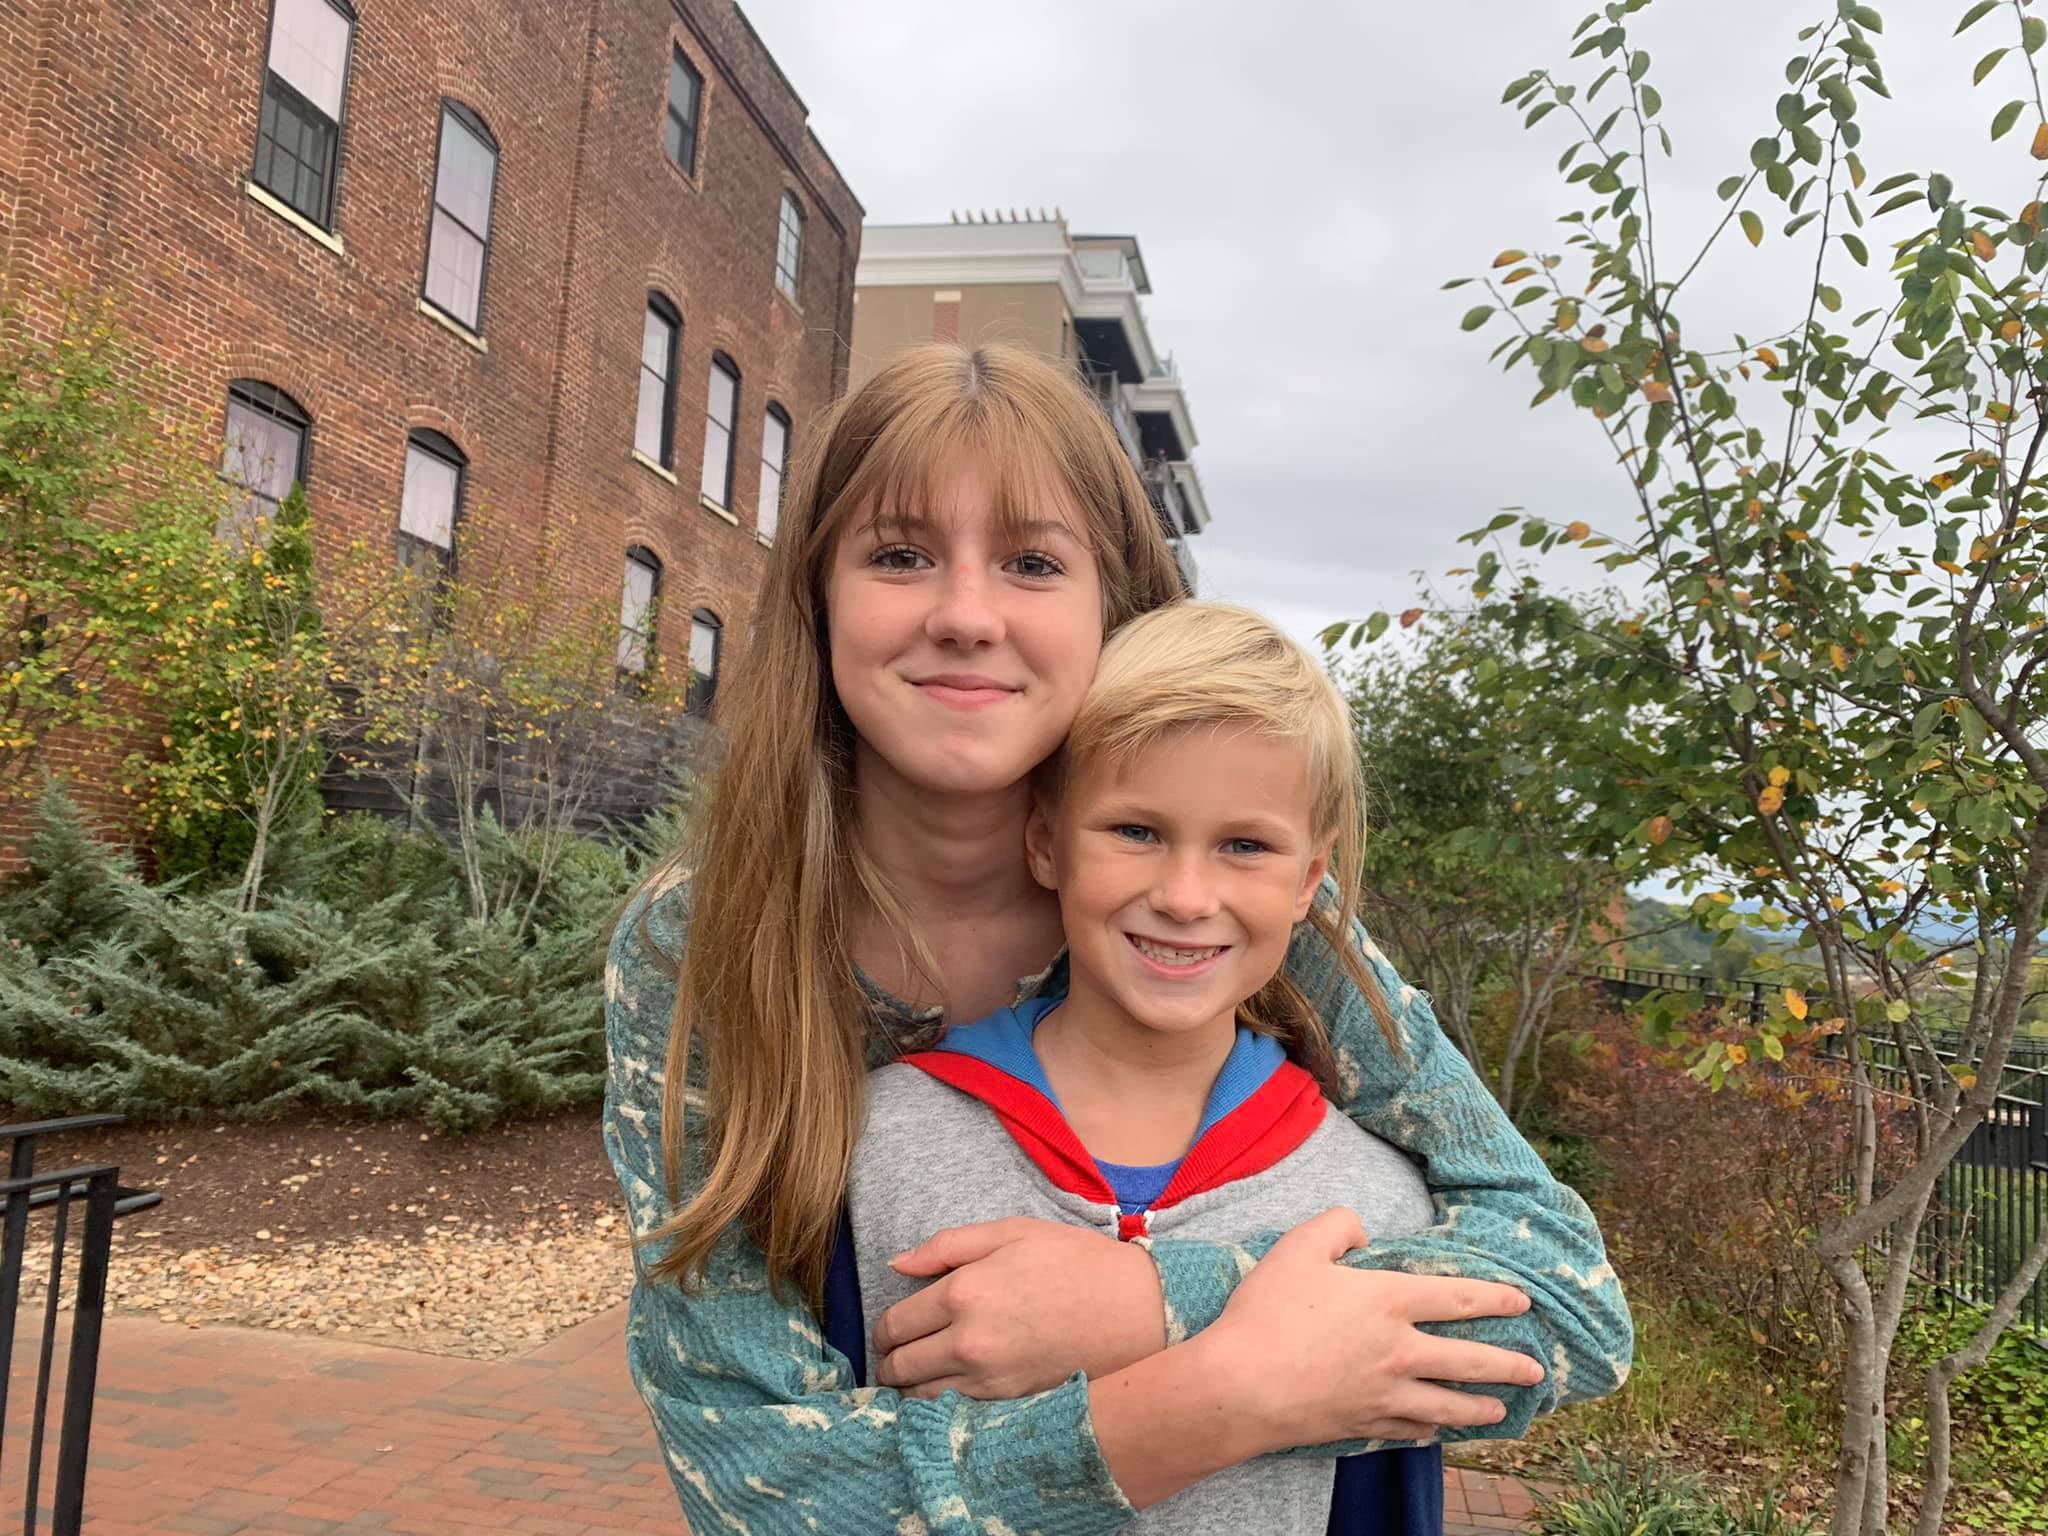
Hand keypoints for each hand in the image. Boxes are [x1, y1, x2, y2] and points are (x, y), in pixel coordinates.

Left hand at [871, 1217, 1162, 1398]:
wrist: (1137, 1310)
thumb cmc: (1077, 1262)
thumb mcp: (1012, 1231)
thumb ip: (947, 1245)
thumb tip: (897, 1265)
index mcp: (964, 1291)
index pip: (895, 1324)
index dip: (885, 1329)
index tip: (890, 1330)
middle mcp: (968, 1341)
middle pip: (900, 1366)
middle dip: (890, 1361)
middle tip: (896, 1354)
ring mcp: (989, 1378)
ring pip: (920, 1399)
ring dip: (909, 1389)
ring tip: (915, 1376)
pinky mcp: (1010, 1403)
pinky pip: (954, 1413)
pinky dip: (940, 1406)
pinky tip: (947, 1391)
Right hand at [1210, 1207, 1545, 1447]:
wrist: (1242, 1386)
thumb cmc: (1267, 1313)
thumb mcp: (1298, 1247)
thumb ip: (1337, 1225)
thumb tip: (1362, 1231)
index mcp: (1389, 1301)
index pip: (1457, 1296)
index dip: (1494, 1297)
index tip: (1522, 1302)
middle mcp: (1400, 1350)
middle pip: (1470, 1359)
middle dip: (1509, 1364)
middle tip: (1535, 1370)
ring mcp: (1386, 1394)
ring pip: (1449, 1403)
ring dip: (1480, 1407)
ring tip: (1500, 1411)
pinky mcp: (1365, 1423)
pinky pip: (1410, 1430)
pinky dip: (1429, 1430)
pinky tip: (1434, 1431)